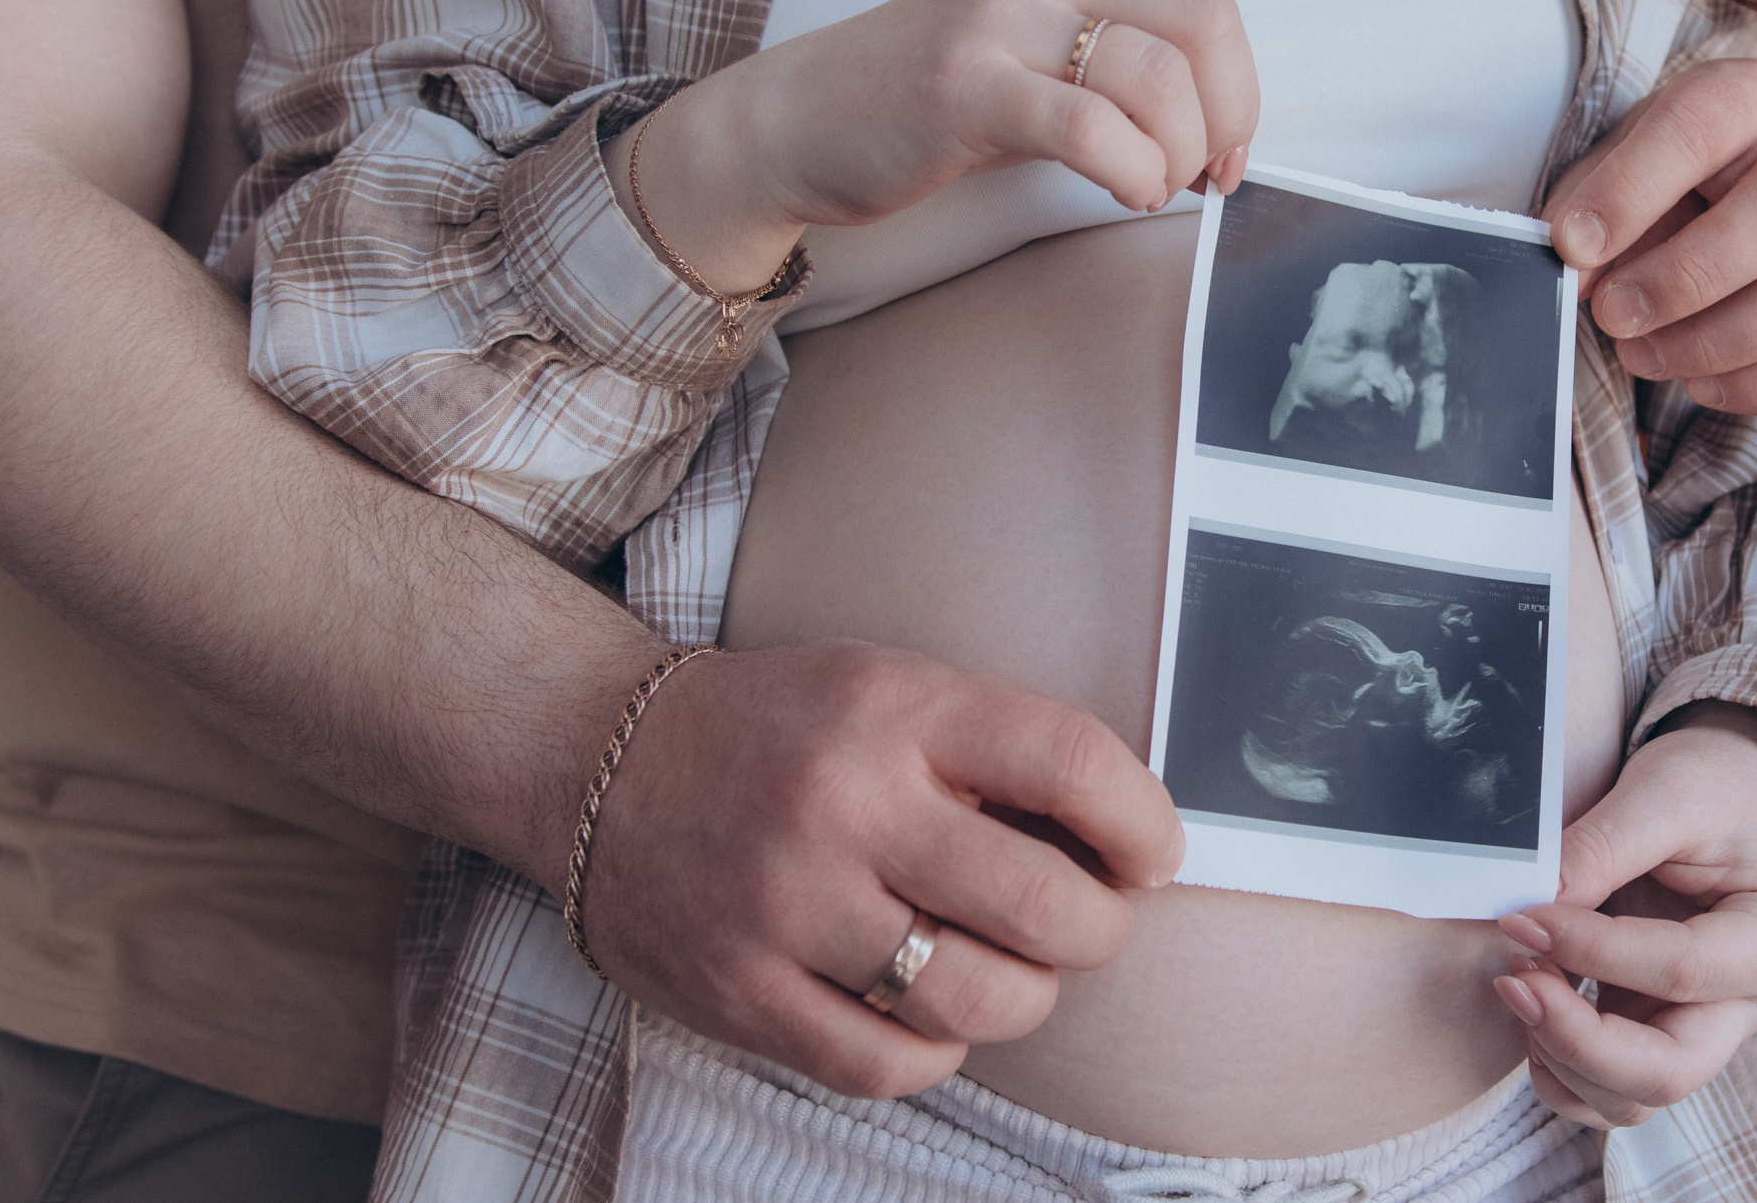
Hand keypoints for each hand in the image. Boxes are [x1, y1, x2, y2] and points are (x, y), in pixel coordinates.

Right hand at [578, 640, 1186, 1098]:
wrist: (602, 760)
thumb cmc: (779, 731)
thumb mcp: (889, 690)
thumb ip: (995, 752)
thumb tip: (1125, 838)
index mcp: (894, 711)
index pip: (1069, 762)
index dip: (1142, 822)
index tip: (1154, 855)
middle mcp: (844, 805)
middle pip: (1040, 903)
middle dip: (1097, 928)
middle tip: (1087, 921)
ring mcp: (787, 906)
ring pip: (976, 1001)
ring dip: (1023, 998)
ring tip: (1008, 970)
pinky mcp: (741, 992)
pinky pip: (888, 1065)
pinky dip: (936, 1055)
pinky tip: (930, 1018)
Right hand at [619, 0, 1260, 291]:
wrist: (804, 118)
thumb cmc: (933, 93)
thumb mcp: (1039, 43)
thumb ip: (1123, 54)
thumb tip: (1224, 121)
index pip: (1205, 1)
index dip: (1239, 89)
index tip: (1227, 151)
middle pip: (1202, 25)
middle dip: (1227, 117)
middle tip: (1208, 175)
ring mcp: (1001, 16)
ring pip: (1157, 78)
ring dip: (1178, 155)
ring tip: (1150, 185)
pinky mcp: (967, 84)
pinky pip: (1090, 129)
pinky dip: (1135, 172)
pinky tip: (1126, 190)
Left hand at [1491, 702, 1756, 1128]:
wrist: (1726, 792)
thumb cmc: (1711, 786)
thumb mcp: (1665, 791)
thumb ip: (1601, 848)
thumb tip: (1533, 908)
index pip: (1676, 971)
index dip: (1588, 953)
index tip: (1521, 919)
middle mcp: (1749, 1007)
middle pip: (1665, 1074)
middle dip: (1575, 1040)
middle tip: (1513, 980)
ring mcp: (1704, 1031)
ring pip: (1630, 1100)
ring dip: (1560, 1057)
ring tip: (1518, 983)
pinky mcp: (1658, 1034)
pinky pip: (1604, 1090)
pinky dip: (1557, 1066)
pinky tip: (1531, 1004)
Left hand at [1543, 56, 1756, 414]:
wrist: (1729, 191)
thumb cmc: (1665, 178)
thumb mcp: (1612, 167)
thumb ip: (1588, 209)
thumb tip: (1576, 274)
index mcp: (1746, 98)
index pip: (1699, 130)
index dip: (1631, 191)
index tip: (1573, 244)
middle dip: (1684, 279)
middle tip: (1614, 314)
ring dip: (1714, 344)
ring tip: (1643, 354)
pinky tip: (1701, 382)